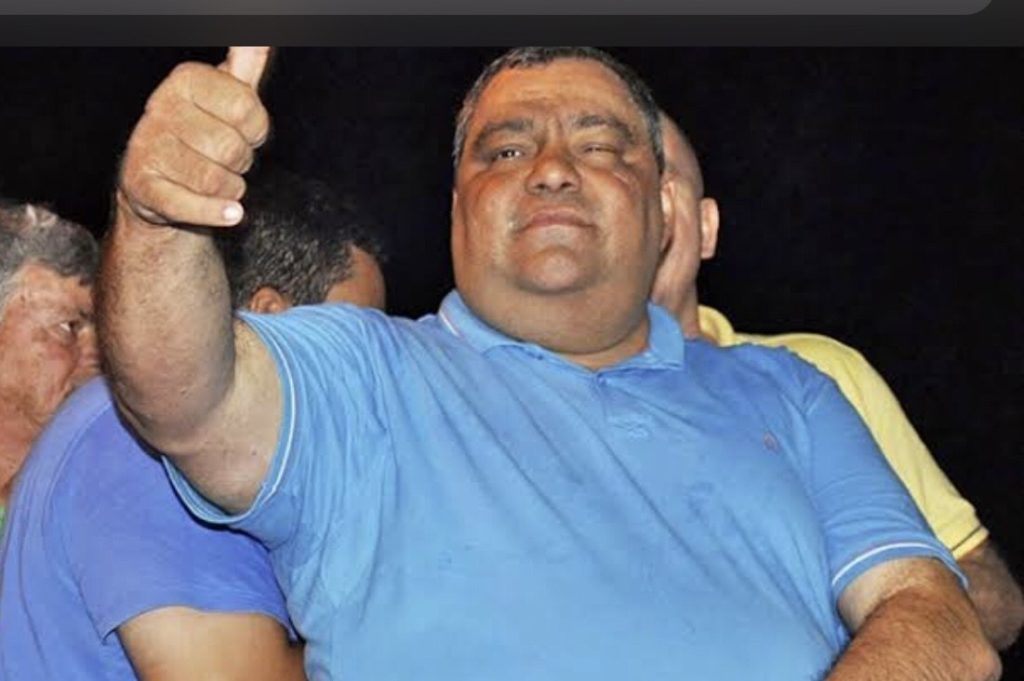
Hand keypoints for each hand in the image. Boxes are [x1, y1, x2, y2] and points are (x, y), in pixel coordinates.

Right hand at [117, 46, 271, 227]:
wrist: (160, 184)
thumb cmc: (201, 137)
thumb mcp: (225, 97)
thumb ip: (245, 66)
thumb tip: (261, 38)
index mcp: (185, 81)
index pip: (246, 107)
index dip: (255, 129)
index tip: (244, 132)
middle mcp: (160, 109)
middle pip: (232, 147)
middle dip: (240, 162)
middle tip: (226, 160)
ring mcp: (148, 148)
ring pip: (216, 179)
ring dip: (229, 188)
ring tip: (216, 180)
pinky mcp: (143, 186)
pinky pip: (191, 205)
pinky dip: (217, 213)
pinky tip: (230, 213)